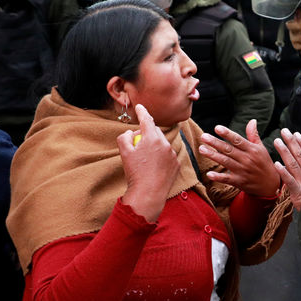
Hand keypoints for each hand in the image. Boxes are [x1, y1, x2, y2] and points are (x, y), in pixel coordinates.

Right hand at [118, 104, 180, 222]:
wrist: (148, 193)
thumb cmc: (135, 172)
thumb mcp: (124, 152)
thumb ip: (125, 137)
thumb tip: (131, 132)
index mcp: (152, 138)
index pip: (147, 120)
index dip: (142, 112)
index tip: (140, 107)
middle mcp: (165, 143)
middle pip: (155, 132)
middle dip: (146, 133)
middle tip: (136, 144)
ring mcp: (172, 154)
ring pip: (161, 144)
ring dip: (154, 147)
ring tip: (145, 161)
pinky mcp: (176, 164)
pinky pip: (167, 155)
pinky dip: (160, 158)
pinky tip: (153, 168)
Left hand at [199, 119, 280, 197]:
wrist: (271, 185)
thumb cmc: (264, 164)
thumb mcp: (261, 148)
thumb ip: (254, 135)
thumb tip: (252, 120)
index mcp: (252, 150)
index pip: (237, 140)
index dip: (227, 134)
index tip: (217, 128)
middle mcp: (247, 159)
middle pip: (229, 149)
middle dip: (215, 143)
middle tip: (203, 136)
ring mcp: (243, 171)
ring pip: (226, 162)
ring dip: (213, 155)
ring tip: (202, 149)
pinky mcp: (239, 182)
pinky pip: (227, 179)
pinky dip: (218, 177)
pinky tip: (209, 174)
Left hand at [273, 128, 300, 210]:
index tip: (296, 134)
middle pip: (299, 155)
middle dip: (291, 142)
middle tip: (284, 131)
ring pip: (292, 164)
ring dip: (284, 152)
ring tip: (277, 141)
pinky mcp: (297, 192)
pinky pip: (289, 180)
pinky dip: (282, 172)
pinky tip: (276, 164)